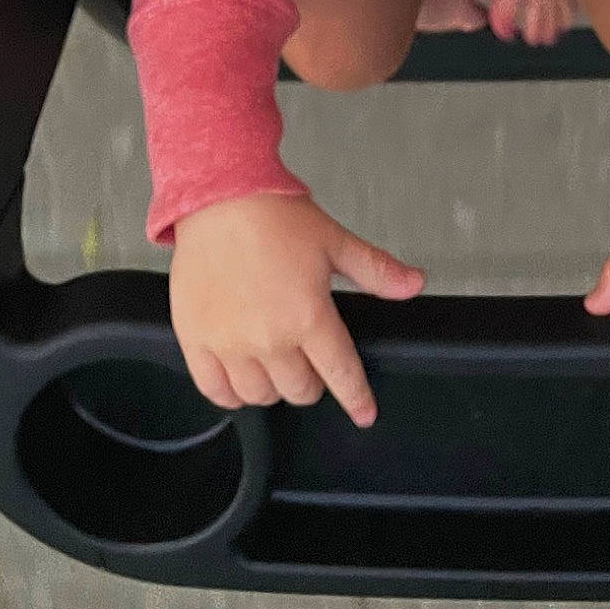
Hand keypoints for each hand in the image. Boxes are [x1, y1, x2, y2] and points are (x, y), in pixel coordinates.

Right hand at [170, 192, 424, 426]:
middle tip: (310, 358)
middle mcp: (270, 339)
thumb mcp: (334, 241)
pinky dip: (231, 392)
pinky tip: (240, 376)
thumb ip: (376, 270)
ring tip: (276, 362)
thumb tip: (413, 284)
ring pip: (260, 396)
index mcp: (309, 317)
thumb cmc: (273, 215)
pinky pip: (215, 390)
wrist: (220, 195)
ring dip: (274, 386)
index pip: (341, 375)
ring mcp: (230, 344)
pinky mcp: (196, 339)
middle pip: (301, 390)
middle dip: (313, 381)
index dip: (357, 398)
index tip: (364, 413)